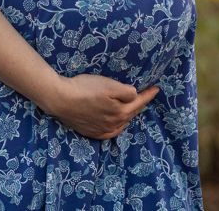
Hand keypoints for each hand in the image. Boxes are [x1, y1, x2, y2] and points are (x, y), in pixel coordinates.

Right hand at [42, 74, 160, 139]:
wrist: (61, 99)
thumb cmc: (85, 88)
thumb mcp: (109, 85)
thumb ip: (126, 92)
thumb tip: (135, 95)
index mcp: (121, 112)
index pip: (139, 102)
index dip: (148, 94)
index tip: (157, 88)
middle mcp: (114, 124)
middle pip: (131, 113)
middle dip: (140, 105)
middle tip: (146, 96)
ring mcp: (102, 130)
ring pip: (122, 123)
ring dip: (129, 116)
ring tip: (133, 108)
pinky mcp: (92, 132)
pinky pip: (111, 132)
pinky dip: (118, 127)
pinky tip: (117, 124)